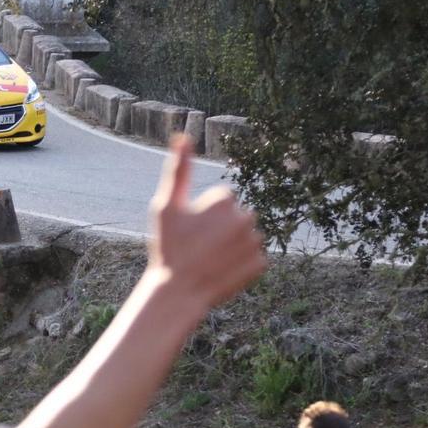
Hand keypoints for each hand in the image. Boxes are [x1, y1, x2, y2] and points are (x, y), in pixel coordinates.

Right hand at [149, 135, 265, 307]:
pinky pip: (252, 258)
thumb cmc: (169, 247)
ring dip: (232, 246)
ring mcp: (255, 242)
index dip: (204, 215)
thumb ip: (178, 170)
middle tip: (199, 247)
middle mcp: (245, 217)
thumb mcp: (167, 207)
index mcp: (225, 200)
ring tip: (210, 260)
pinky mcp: (260, 264)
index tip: (191, 231)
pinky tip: (221, 271)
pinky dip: (240, 264)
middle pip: (235, 218)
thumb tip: (183, 137)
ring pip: (245, 238)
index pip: (221, 201)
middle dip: (221, 228)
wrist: (178, 291)